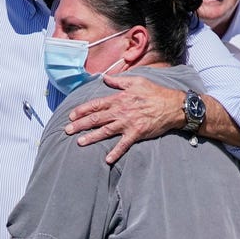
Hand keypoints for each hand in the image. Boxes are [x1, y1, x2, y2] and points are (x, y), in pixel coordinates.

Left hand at [65, 74, 181, 163]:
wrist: (173, 106)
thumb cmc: (155, 92)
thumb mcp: (136, 81)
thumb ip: (119, 81)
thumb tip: (105, 78)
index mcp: (119, 98)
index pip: (96, 104)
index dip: (82, 110)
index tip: (71, 115)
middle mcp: (121, 111)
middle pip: (96, 118)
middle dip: (80, 124)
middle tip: (67, 130)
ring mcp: (128, 123)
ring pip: (105, 131)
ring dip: (91, 137)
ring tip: (79, 143)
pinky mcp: (137, 133)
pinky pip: (124, 144)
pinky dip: (116, 152)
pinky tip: (107, 160)